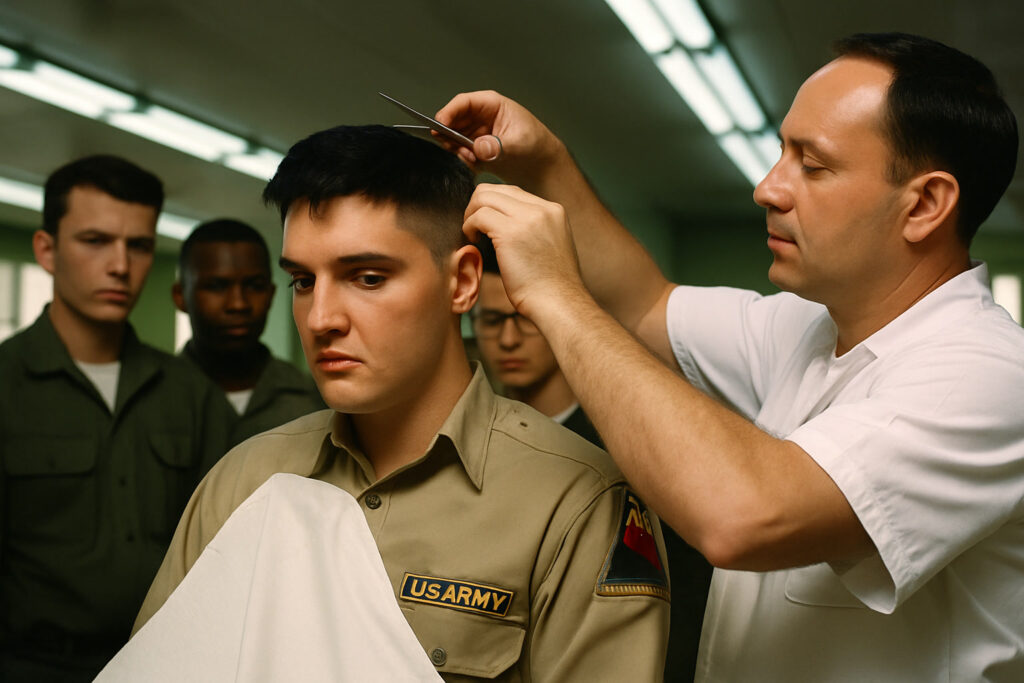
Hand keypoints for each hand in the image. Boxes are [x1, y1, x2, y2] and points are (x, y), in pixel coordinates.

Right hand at [435, 90, 565, 187]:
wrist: (543, 167)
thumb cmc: (536, 146)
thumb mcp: (517, 144)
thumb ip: (496, 146)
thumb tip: (479, 147)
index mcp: (493, 105)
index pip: (463, 103)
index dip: (448, 112)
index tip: (439, 126)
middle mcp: (482, 117)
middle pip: (454, 120)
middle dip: (451, 136)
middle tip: (455, 149)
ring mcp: (478, 134)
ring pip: (454, 138)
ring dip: (457, 150)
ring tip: (472, 159)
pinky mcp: (477, 150)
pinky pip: (461, 153)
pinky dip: (464, 160)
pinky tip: (476, 166)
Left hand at [463, 183, 586, 322]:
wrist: (559, 304)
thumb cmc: (551, 286)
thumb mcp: (550, 246)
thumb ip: (534, 229)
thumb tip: (509, 224)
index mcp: (554, 211)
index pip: (514, 192)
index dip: (494, 205)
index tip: (486, 223)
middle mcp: (543, 209)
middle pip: (496, 189)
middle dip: (478, 205)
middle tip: (474, 227)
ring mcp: (528, 219)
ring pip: (484, 197)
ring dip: (471, 214)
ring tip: (473, 235)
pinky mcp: (510, 233)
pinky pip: (479, 216)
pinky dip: (469, 227)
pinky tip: (474, 242)